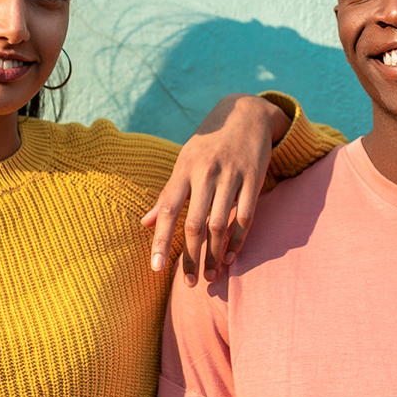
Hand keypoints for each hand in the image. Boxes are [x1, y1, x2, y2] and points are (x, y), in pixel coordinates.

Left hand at [142, 94, 289, 284]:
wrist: (246, 114)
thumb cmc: (209, 144)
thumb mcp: (183, 161)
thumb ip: (167, 194)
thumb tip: (143, 223)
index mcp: (183, 170)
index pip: (167, 210)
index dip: (160, 240)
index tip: (156, 268)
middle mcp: (205, 173)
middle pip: (195, 224)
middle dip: (191, 257)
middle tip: (189, 283)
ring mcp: (231, 176)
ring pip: (220, 224)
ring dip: (214, 254)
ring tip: (210, 276)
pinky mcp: (253, 179)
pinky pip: (245, 216)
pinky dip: (238, 240)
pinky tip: (230, 257)